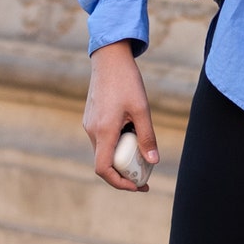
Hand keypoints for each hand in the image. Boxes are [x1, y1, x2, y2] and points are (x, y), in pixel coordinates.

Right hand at [84, 41, 158, 190]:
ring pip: (104, 151)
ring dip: (121, 158)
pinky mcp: (91, 118)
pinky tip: (131, 134)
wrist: (109, 58)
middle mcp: (92, 130)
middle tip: (145, 176)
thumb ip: (147, 137)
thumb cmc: (126, 81)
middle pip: (105, 163)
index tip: (136, 185)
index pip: (103, 169)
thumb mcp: (142, 109)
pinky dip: (116, 145)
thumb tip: (153, 162)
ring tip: (142, 152)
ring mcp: (89, 124)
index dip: (119, 183)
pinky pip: (103, 140)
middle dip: (124, 173)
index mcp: (104, 131)